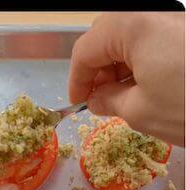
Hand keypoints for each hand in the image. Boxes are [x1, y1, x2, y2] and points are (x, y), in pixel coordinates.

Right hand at [69, 13, 184, 145]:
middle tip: (101, 98)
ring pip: (133, 33)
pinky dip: (145, 58)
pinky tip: (150, 84)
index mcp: (132, 26)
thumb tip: (97, 98)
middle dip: (99, 67)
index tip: (79, 103)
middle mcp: (153, 13)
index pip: (86, 50)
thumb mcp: (140, 112)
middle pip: (108, 34)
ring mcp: (176, 18)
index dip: (77, 80)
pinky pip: (157, 36)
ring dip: (122, 62)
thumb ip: (108, 101)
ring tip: (127, 95)